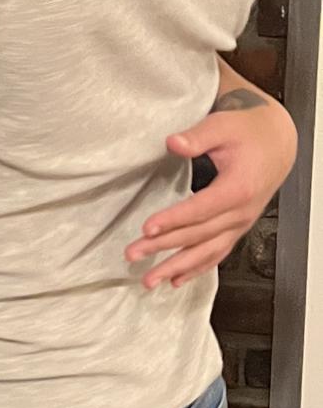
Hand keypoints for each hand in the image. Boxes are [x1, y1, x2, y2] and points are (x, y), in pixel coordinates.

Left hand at [127, 86, 295, 288]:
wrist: (275, 143)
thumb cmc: (245, 132)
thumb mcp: (221, 126)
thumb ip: (197, 137)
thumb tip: (173, 143)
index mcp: (238, 189)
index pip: (201, 209)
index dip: (174, 220)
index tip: (147, 228)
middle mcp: (241, 213)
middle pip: (199, 235)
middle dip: (164, 247)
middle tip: (133, 255)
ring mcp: (240, 223)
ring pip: (207, 252)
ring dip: (177, 268)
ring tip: (149, 281)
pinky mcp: (236, 227)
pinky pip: (217, 253)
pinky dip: (197, 269)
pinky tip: (175, 281)